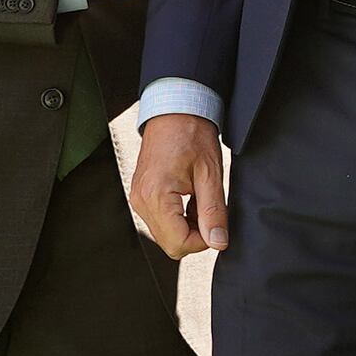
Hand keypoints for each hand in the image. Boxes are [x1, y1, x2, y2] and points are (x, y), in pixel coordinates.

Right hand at [128, 110, 228, 259]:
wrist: (174, 111)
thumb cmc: (192, 135)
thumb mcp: (211, 174)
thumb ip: (214, 212)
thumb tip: (218, 242)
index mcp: (157, 196)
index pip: (179, 243)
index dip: (203, 240)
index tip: (215, 223)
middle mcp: (141, 201)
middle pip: (170, 244)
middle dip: (194, 235)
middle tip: (209, 210)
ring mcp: (138, 198)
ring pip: (165, 235)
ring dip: (186, 226)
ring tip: (198, 199)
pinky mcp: (140, 195)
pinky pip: (159, 221)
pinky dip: (177, 218)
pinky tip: (188, 198)